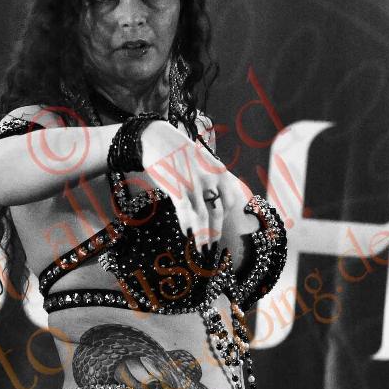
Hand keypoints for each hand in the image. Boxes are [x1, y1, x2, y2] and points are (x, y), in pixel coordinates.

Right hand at [139, 120, 249, 252]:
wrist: (158, 138)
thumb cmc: (180, 153)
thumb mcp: (204, 162)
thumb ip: (212, 181)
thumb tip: (218, 201)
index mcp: (220, 172)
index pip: (230, 202)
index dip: (225, 219)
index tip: (219, 228)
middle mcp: (210, 179)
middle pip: (218, 213)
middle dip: (215, 233)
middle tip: (212, 248)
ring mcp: (194, 184)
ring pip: (202, 217)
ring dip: (203, 236)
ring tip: (201, 250)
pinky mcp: (177, 187)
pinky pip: (184, 211)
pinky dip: (186, 225)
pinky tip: (186, 234)